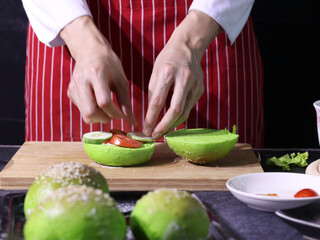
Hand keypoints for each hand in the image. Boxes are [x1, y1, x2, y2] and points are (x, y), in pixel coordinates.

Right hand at [61, 16, 135, 124]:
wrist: (90, 51)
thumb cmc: (110, 65)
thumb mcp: (121, 80)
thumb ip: (126, 102)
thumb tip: (132, 121)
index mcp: (97, 74)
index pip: (104, 102)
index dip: (115, 113)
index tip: (123, 115)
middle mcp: (82, 80)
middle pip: (90, 111)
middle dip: (105, 118)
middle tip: (113, 115)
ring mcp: (73, 87)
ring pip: (85, 115)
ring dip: (99, 118)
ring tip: (107, 109)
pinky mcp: (70, 92)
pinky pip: (82, 111)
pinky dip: (93, 113)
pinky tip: (98, 103)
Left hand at [143, 10, 220, 138]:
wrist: (188, 47)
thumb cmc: (167, 60)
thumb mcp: (155, 72)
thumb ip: (154, 94)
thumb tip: (151, 116)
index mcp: (168, 72)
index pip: (158, 101)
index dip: (151, 118)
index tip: (145, 129)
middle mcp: (184, 78)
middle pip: (175, 110)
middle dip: (164, 126)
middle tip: (154, 136)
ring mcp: (195, 84)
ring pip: (184, 112)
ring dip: (172, 125)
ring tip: (161, 131)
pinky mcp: (200, 89)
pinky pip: (189, 108)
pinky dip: (179, 116)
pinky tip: (171, 121)